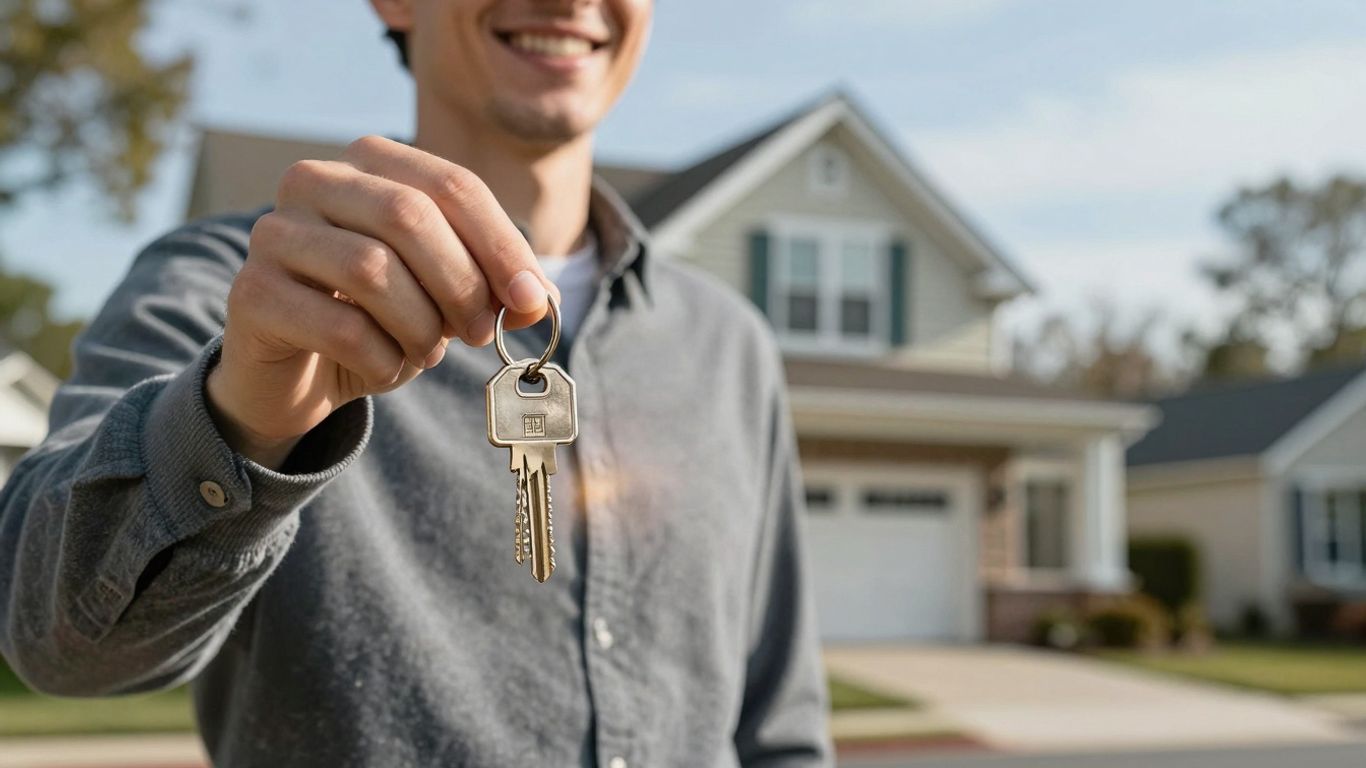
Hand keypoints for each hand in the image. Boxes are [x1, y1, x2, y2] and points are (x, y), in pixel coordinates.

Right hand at [205, 135, 560, 468]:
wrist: (295, 376)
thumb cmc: (378, 320)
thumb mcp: (446, 297)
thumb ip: (494, 287)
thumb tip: (537, 298)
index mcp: (368, 163)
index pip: (452, 185)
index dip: (501, 245)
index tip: (531, 299)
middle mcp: (312, 181)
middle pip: (410, 216)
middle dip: (462, 283)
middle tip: (480, 333)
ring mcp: (272, 233)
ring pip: (372, 269)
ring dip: (420, 326)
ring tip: (426, 351)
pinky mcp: (252, 293)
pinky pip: (339, 326)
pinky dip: (382, 358)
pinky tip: (385, 367)